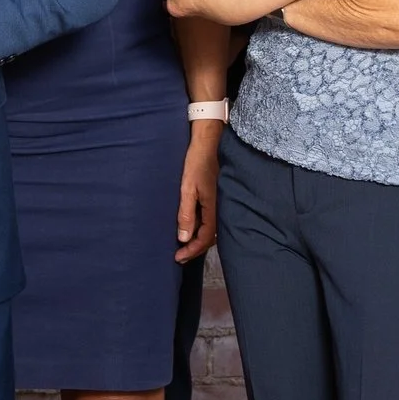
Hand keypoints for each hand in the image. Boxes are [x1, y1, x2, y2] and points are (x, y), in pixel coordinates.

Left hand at [176, 119, 219, 260]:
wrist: (209, 142)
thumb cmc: (197, 162)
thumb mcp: (187, 188)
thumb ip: (186, 214)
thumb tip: (183, 238)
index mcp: (214, 209)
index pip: (205, 239)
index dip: (191, 250)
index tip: (177, 258)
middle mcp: (221, 209)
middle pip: (210, 238)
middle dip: (195, 249)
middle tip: (179, 257)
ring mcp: (220, 203)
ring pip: (212, 230)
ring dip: (198, 240)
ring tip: (184, 246)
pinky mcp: (217, 197)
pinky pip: (211, 220)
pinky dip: (202, 229)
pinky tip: (193, 228)